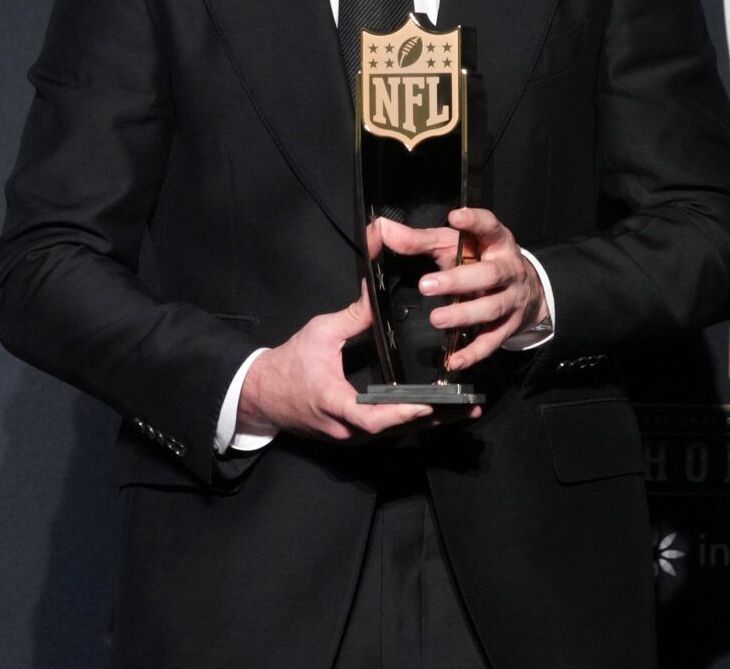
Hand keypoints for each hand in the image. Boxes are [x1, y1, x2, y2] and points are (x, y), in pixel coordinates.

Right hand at [238, 286, 478, 441]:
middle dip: (434, 419)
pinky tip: (436, 412)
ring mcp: (349, 436)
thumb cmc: (290, 363)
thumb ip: (353, 317)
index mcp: (335, 403)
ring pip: (395, 434)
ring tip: (463, 410)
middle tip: (468, 406)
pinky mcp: (352, 436)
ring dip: (429, 423)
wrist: (262, 394)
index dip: (402, 413)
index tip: (428, 405)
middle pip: (396, 429)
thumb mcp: (320, 333)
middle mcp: (346, 428)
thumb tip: (378, 294)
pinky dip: (412, 421)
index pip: (373, 417)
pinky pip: (387, 432)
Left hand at [375, 207, 544, 372]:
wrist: (526, 290)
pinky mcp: (509, 326)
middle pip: (489, 273)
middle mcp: (509, 269)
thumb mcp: (454, 245)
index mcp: (496, 242)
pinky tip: (454, 359)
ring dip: (464, 314)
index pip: (489, 226)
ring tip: (437, 318)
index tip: (456, 217)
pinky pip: (492, 341)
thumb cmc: (480, 260)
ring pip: (491, 308)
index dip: (475, 221)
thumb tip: (384, 231)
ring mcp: (512, 299)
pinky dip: (473, 352)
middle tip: (426, 285)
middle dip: (459, 280)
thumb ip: (420, 240)